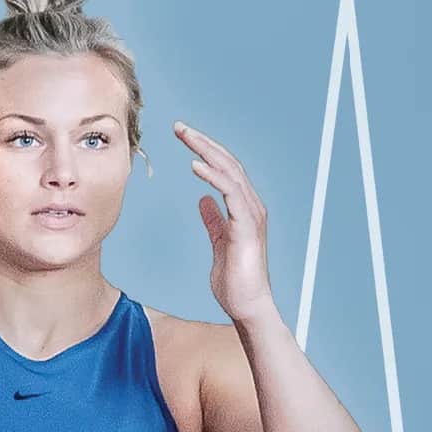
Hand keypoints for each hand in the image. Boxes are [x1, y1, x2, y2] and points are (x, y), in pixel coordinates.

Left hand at [174, 120, 275, 322]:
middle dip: (203, 143)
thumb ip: (213, 220)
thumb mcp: (218, 242)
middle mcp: (251, 206)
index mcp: (243, 208)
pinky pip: (231, 194)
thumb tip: (203, 201)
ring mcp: (251, 215)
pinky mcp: (246, 227)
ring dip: (206, 151)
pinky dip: (213, 177)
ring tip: (185, 136)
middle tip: (179, 127)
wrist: (247, 305)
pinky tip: (196, 166)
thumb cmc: (234, 279)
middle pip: (227, 163)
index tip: (184, 138)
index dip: (205, 152)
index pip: (224, 170)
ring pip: (230, 172)